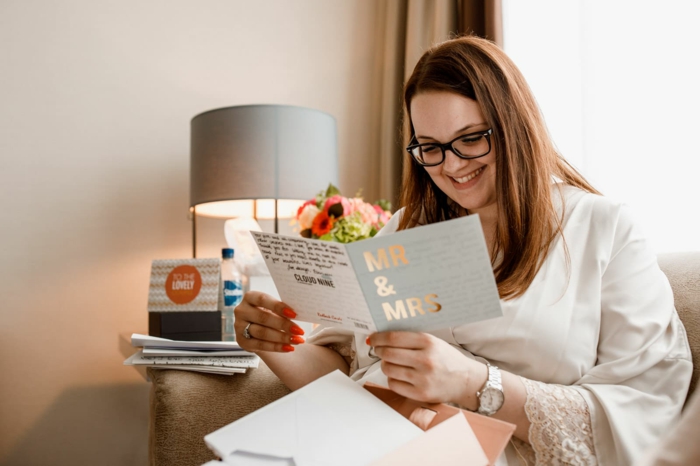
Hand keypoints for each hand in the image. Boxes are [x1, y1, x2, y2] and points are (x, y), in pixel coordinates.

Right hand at [233, 291, 305, 352]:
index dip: (278, 306)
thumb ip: (281, 310)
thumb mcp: (272, 308)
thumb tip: (298, 314)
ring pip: (262, 333)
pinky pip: (260, 345)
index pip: (263, 299)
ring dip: (281, 337)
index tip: (294, 314)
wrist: (256, 329)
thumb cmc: (267, 313)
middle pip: (263, 318)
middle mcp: (241, 311)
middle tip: (299, 330)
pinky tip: (289, 348)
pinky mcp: (242, 342)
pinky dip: (276, 347)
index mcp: (249, 297)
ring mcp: (239, 327)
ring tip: (297, 340)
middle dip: (283, 325)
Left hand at [369, 331, 485, 405]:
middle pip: (388, 353)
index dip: (378, 338)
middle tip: (379, 350)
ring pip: (388, 369)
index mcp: (428, 342)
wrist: (466, 380)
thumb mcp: (433, 341)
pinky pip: (393, 384)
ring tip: (391, 363)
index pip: (393, 338)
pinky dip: (392, 378)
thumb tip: (382, 337)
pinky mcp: (421, 394)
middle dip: (379, 351)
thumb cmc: (446, 359)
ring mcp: (422, 378)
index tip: (372, 338)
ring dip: (385, 364)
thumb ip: (410, 339)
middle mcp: (425, 360)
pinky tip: (399, 375)